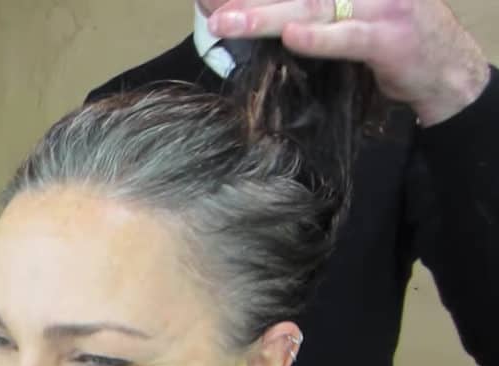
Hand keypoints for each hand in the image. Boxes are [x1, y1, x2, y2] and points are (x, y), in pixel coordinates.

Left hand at [207, 0, 489, 125]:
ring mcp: (378, 4)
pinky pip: (350, 37)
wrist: (445, 69)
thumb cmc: (386, 40)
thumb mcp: (344, 17)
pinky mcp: (391, 36)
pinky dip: (320, 39)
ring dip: (266, 15)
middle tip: (210, 7)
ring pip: (312, 5)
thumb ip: (306, 14)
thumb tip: (252, 20)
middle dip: (249, 0)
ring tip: (227, 21)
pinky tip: (292, 37)